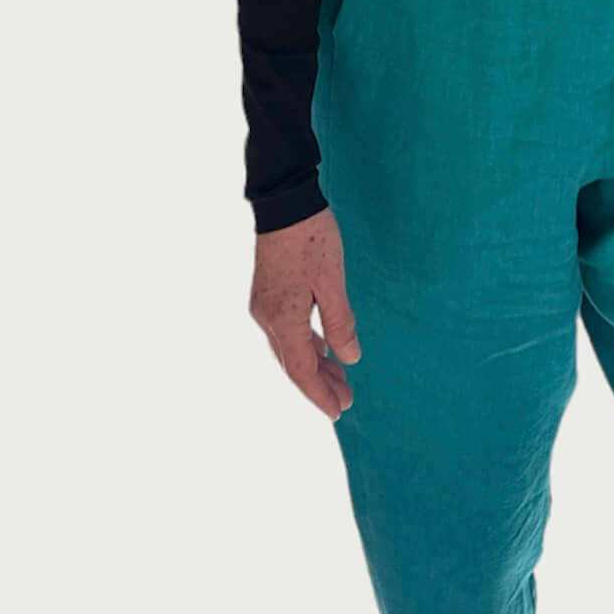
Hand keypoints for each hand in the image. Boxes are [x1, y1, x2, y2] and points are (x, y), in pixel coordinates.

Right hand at [248, 206, 361, 420]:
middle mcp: (267, 317)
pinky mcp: (268, 292)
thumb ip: (339, 323)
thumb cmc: (311, 239)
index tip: (338, 411)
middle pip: (293, 363)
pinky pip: (286, 331)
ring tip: (339, 378)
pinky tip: (321, 347)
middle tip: (345, 400)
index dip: (320, 394)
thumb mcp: (332, 283)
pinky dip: (305, 344)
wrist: (284, 202)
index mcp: (283, 319)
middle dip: (319, 385)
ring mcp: (264, 305)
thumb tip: (349, 358)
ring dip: (313, 365)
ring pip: (289, 347)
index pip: (301, 370)